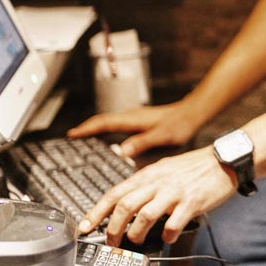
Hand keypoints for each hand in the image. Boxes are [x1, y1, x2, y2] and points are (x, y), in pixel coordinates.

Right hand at [67, 101, 204, 158]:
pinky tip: (112, 140)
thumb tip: (122, 151)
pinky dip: (109, 130)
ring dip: (97, 128)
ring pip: (110, 122)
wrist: (193, 114)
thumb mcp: (161, 136)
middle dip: (86, 128)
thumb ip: (142, 143)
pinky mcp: (141, 121)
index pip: (103, 122)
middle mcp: (131, 116)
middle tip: (73, 137)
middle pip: (102, 121)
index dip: (86, 129)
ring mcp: (136, 118)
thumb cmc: (180, 124)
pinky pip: (119, 124)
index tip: (71, 134)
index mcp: (132, 119)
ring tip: (85, 138)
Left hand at [79, 147, 235, 244]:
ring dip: (137, 234)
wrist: (224, 161)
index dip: (97, 212)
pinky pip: (174, 224)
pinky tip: (167, 237)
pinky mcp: (192, 202)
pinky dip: (167, 235)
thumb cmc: (194, 168)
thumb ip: (146, 184)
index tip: (85, 227)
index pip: (115, 193)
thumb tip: (126, 202)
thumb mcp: (164, 169)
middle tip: (112, 243)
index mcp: (148, 175)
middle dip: (114, 229)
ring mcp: (175, 192)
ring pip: (145, 216)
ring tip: (137, 241)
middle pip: (125, 206)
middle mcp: (158, 182)